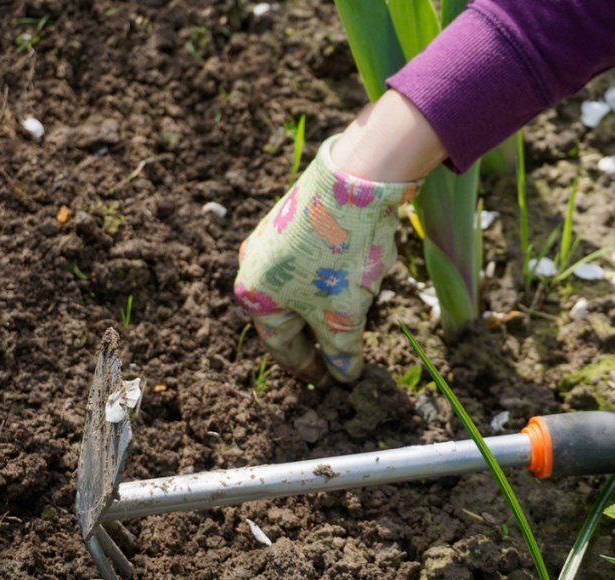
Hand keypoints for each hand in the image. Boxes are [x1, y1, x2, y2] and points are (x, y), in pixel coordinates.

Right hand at [235, 135, 418, 383]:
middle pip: (290, 316)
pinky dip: (334, 277)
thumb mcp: (343, 315)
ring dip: (329, 304)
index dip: (310, 369)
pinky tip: (360, 274)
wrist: (354, 181)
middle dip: (320, 336)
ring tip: (358, 313)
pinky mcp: (295, 218)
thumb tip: (345, 376)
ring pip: (304, 287)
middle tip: (342, 355)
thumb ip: (342, 351)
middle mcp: (254, 266)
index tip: (330, 383)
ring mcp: (273, 239)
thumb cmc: (339, 257)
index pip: (283, 347)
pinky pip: (313, 261)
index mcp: (255, 296)